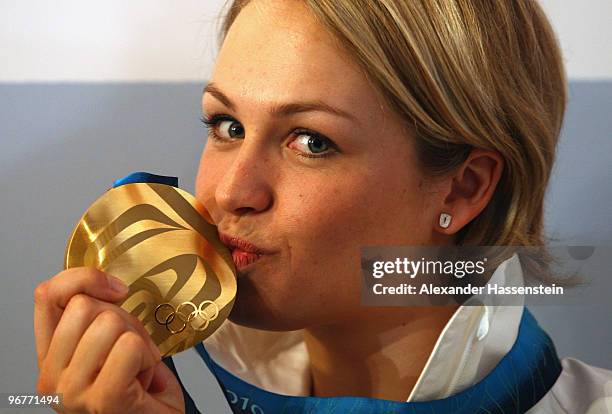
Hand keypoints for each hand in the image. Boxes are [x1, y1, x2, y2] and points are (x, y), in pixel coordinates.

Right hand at [34, 267, 184, 412]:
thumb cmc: (139, 389)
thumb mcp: (110, 343)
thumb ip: (98, 317)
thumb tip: (108, 284)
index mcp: (50, 357)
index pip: (47, 295)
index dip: (85, 278)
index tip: (117, 290)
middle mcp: (51, 376)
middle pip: (84, 304)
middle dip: (123, 318)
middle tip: (134, 349)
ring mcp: (72, 391)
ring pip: (109, 321)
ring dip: (139, 340)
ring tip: (139, 366)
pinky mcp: (103, 400)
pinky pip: (130, 346)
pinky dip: (148, 356)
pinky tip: (145, 379)